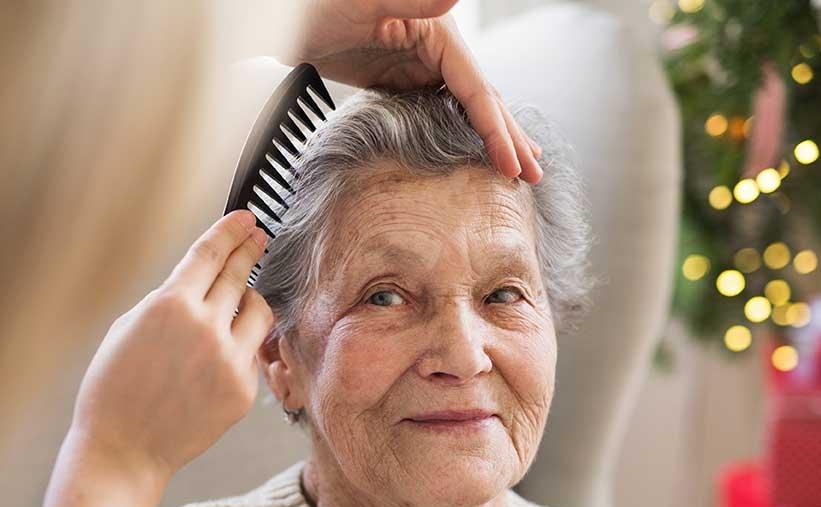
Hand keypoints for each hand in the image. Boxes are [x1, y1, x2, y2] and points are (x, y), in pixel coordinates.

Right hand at [69, 210, 274, 484]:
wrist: (124, 449)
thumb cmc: (115, 389)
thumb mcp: (129, 327)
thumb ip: (169, 301)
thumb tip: (200, 283)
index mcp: (170, 306)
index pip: (210, 254)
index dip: (231, 231)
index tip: (246, 219)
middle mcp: (206, 328)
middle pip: (239, 275)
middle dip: (250, 250)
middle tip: (259, 237)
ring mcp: (229, 359)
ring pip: (259, 311)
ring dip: (250, 300)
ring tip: (239, 301)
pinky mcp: (243, 389)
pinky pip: (251, 352)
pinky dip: (239, 346)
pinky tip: (217, 357)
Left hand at [286, 0, 542, 182]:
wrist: (285, 17)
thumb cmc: (320, 2)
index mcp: (439, 34)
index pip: (478, 91)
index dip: (497, 131)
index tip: (512, 167)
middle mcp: (438, 48)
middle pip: (483, 100)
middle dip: (510, 138)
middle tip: (535, 175)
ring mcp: (421, 64)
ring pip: (467, 108)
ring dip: (494, 137)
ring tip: (518, 165)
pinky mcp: (402, 79)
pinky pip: (441, 111)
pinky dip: (462, 132)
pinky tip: (472, 149)